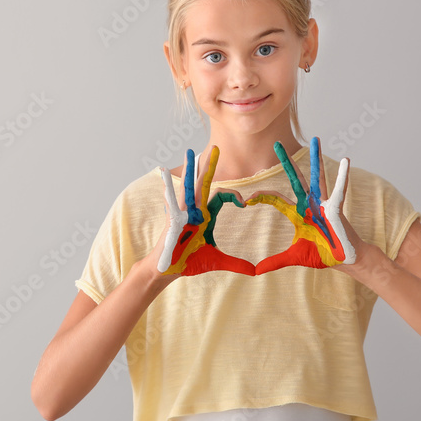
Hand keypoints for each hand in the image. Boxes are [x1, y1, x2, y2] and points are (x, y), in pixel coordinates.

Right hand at [157, 146, 254, 276]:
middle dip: (210, 166)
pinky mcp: (174, 219)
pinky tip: (165, 172)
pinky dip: (169, 186)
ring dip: (190, 169)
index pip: (222, 196)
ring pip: (189, 186)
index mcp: (206, 215)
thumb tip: (255, 272)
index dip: (234, 195)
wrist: (170, 270)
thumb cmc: (189, 262)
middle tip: (217, 148)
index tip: (246, 202)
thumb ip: (236, 264)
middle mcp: (195, 210)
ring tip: (190, 152)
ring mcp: (183, 213)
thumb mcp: (217, 260)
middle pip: (204, 183)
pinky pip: (173, 200)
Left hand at [242, 136, 357, 273]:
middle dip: (286, 161)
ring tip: (316, 139)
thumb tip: (255, 272)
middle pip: (295, 178)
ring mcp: (323, 204)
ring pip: (317, 177)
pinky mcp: (336, 208)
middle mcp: (309, 204)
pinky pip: (339, 190)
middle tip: (276, 143)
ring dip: (316, 159)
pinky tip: (346, 161)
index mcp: (297, 213)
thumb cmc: (323, 255)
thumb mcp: (294, 257)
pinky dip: (342, 176)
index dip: (261, 197)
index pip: (275, 199)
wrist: (346, 261)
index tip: (246, 199)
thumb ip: (274, 262)